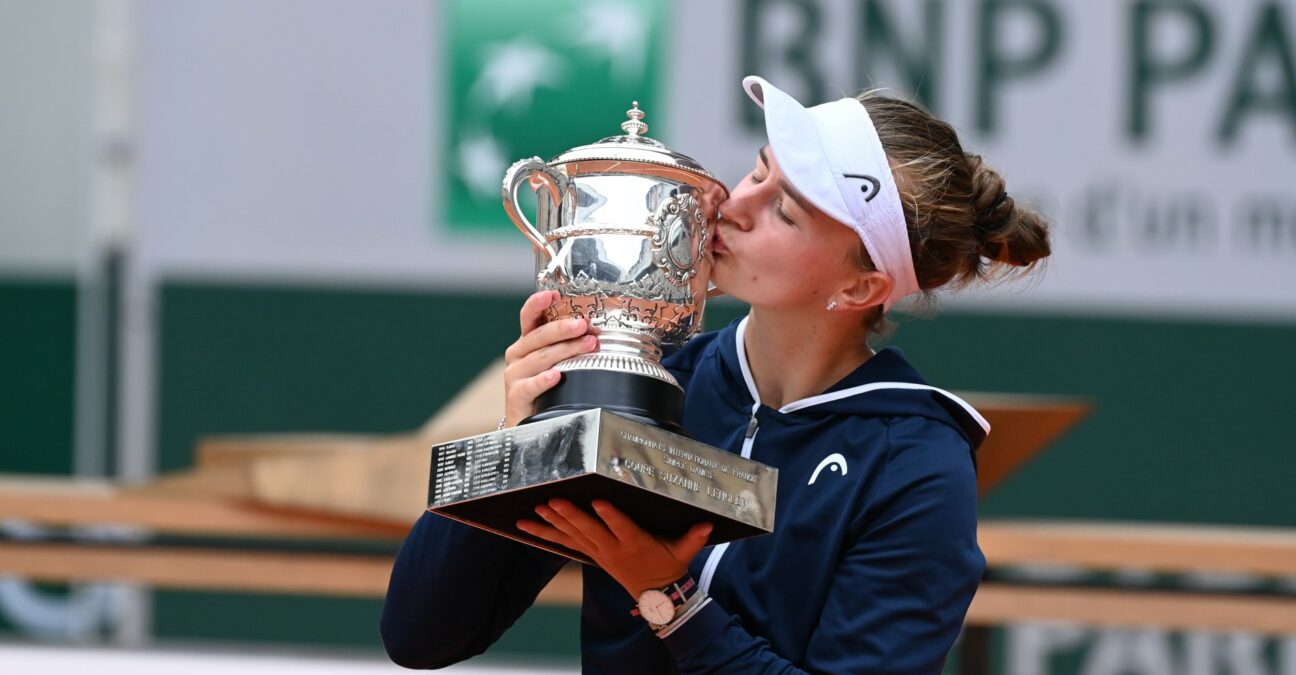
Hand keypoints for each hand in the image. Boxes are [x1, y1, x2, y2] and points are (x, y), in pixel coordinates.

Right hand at [502, 290, 597, 427]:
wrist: (527, 422)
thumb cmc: (546, 388)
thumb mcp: (555, 362)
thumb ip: (568, 347)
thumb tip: (597, 333)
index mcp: (527, 342)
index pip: (529, 317)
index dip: (537, 304)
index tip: (552, 294)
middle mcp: (518, 354)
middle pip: (539, 336)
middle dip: (562, 328)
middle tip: (583, 325)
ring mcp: (514, 374)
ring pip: (540, 358)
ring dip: (565, 351)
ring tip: (587, 346)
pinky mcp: (515, 395)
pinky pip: (530, 385)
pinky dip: (543, 380)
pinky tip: (556, 376)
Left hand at [517, 498, 712, 598]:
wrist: (655, 594)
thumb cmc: (669, 566)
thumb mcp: (683, 553)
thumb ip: (694, 538)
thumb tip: (708, 524)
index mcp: (635, 544)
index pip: (622, 528)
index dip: (610, 516)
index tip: (599, 502)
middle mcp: (613, 549)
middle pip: (589, 531)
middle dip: (570, 516)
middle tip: (553, 502)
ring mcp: (599, 552)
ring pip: (573, 536)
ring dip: (553, 523)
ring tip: (535, 510)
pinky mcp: (590, 553)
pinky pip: (565, 543)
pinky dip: (546, 533)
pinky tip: (528, 525)